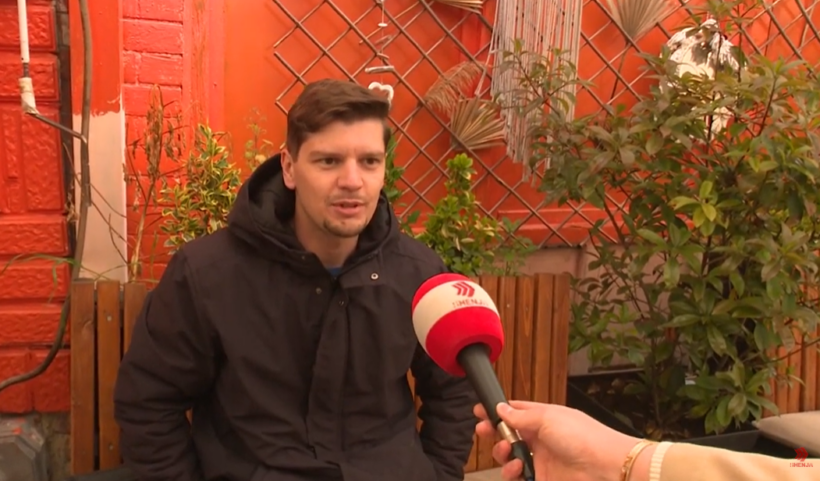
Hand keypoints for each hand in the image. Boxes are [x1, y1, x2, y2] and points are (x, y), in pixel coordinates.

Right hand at [474, 401, 651, 480]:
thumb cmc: (582, 436)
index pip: (515, 412)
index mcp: (544, 418)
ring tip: (507, 453)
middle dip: (494, 433)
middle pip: (509, 435)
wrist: (605, 467)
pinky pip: (518, 477)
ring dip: (502, 454)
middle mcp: (541, 438)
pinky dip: (512, 473)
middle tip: (483, 431)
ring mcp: (541, 460)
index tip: (479, 411)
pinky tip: (518, 469)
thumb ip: (520, 416)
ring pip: (510, 457)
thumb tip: (500, 408)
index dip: (497, 411)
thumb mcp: (547, 418)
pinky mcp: (542, 478)